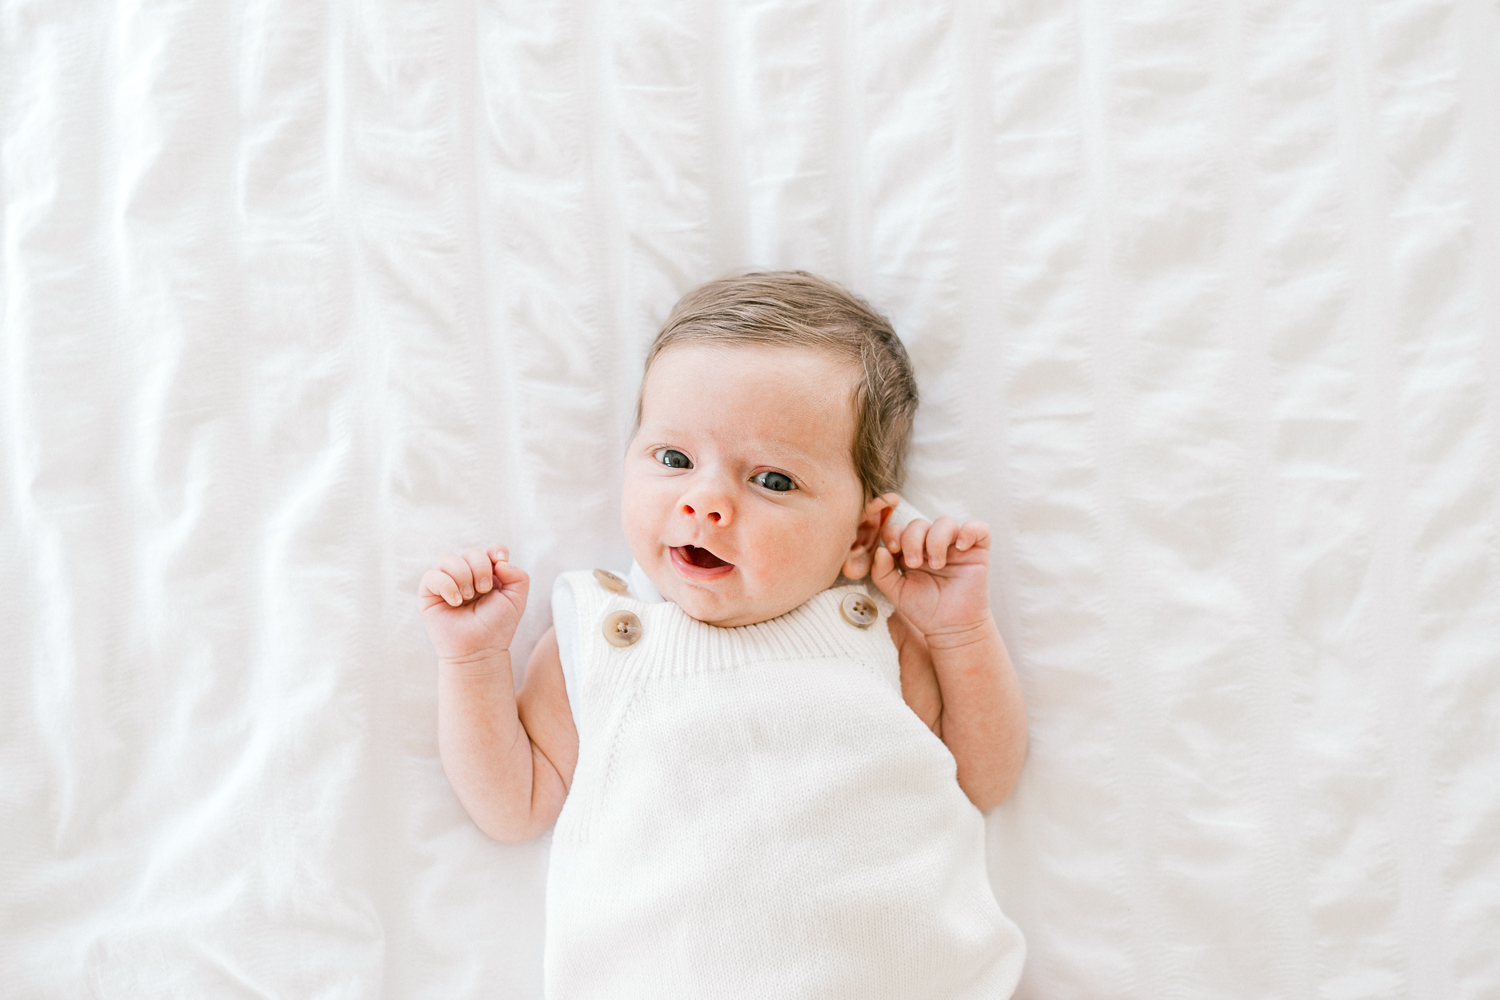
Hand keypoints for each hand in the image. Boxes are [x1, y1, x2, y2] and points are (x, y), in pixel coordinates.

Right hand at [418, 544, 528, 665]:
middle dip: (481, 568)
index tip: (500, 562)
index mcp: (488, 575)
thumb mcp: (517, 600)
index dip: (496, 550)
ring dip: (463, 575)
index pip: (489, 550)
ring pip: (449, 559)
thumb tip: (499, 562)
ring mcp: (447, 583)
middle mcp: (467, 576)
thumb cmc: (497, 627)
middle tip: (485, 589)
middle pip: (471, 552)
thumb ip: (518, 575)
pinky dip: (446, 585)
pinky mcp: (429, 594)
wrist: (479, 650)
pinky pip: (432, 576)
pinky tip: (456, 602)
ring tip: (469, 597)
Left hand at [870, 517, 993, 641]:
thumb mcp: (897, 592)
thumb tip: (880, 549)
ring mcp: (954, 546)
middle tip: (914, 564)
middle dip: (913, 539)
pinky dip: (969, 531)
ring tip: (937, 564)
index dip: (893, 533)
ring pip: (945, 522)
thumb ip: (882, 573)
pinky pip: (979, 528)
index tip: (893, 549)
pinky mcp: (977, 551)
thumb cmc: (924, 610)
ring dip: (936, 539)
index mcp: (911, 551)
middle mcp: (932, 545)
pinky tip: (960, 547)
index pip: (899, 529)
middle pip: (920, 523)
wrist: (951, 628)